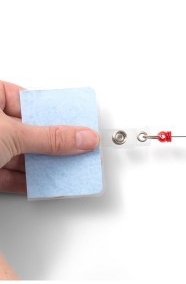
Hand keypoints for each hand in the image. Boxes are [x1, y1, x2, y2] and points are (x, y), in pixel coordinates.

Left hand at [0, 81, 99, 280]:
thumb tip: (81, 137)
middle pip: (25, 130)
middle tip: (75, 148)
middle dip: (50, 144)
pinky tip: (43, 183)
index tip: (77, 124)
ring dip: (41, 165)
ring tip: (65, 169)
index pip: (27, 101)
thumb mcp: (9, 134)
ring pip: (17, 153)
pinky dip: (25, 180)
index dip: (54, 114)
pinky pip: (7, 173)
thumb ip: (50, 138)